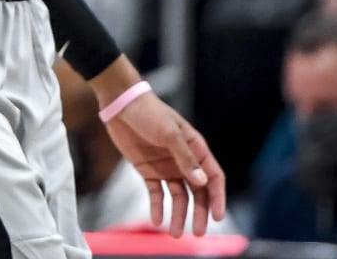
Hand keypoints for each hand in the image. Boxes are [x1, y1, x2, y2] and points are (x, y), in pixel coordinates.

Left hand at [103, 91, 226, 237]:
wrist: (119, 103)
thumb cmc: (148, 111)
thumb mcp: (169, 133)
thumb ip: (185, 157)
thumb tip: (201, 182)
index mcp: (196, 149)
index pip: (213, 177)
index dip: (217, 197)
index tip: (217, 217)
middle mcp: (184, 161)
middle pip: (198, 192)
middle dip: (200, 213)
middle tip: (198, 232)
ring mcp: (167, 167)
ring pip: (178, 196)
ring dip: (178, 214)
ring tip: (175, 233)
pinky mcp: (148, 170)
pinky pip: (156, 193)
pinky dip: (157, 206)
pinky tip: (157, 219)